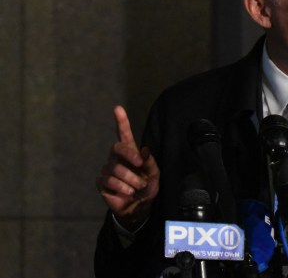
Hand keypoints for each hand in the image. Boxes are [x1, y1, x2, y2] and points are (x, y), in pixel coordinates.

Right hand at [96, 105, 159, 230]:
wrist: (138, 209)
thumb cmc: (147, 189)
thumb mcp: (154, 176)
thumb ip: (150, 163)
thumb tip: (144, 149)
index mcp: (131, 152)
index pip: (124, 134)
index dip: (121, 121)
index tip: (118, 109)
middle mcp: (117, 158)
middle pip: (117, 147)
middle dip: (130, 155)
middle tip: (140, 164)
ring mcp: (107, 169)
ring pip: (116, 168)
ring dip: (131, 179)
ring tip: (137, 187)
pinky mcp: (101, 182)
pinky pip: (109, 180)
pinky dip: (122, 187)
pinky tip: (128, 192)